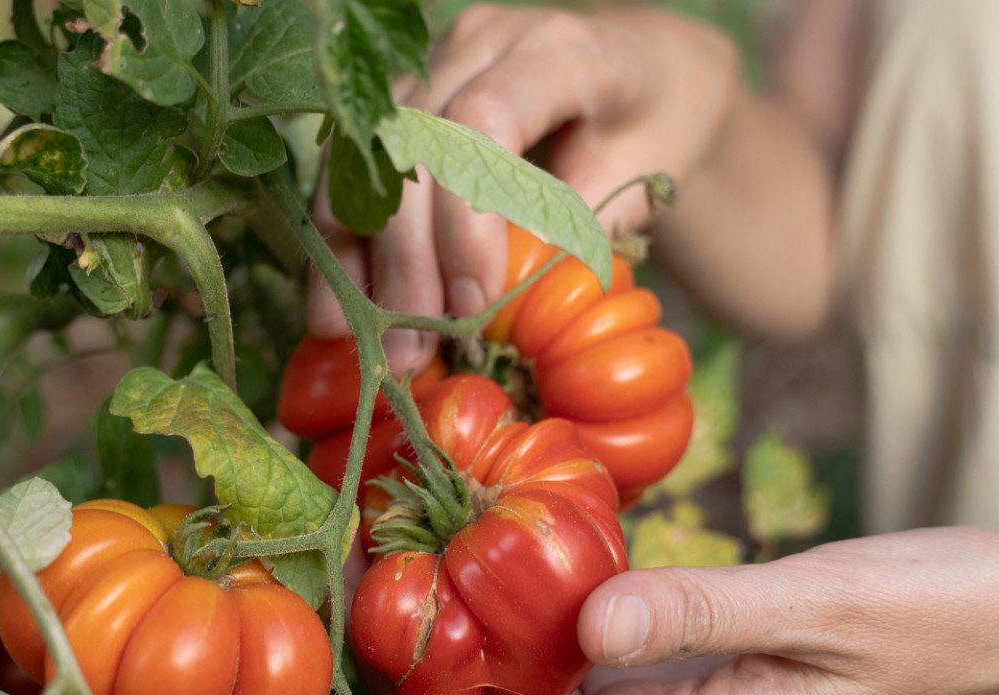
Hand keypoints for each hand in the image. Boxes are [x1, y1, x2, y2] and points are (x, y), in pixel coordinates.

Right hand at [305, 6, 747, 371]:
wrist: (649, 69)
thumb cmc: (656, 123)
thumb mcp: (644, 177)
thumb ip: (573, 230)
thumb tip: (497, 307)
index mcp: (559, 51)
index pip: (484, 121)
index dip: (465, 220)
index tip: (470, 306)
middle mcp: (484, 40)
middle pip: (412, 144)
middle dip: (403, 259)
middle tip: (407, 350)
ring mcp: (436, 60)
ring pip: (368, 154)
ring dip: (355, 253)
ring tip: (350, 335)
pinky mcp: (406, 92)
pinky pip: (357, 164)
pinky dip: (346, 237)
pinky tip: (341, 299)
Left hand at [414, 527, 998, 694]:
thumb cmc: (938, 615)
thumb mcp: (818, 605)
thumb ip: (700, 615)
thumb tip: (585, 626)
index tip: (362, 676)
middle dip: (450, 676)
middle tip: (364, 594)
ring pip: (564, 689)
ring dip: (496, 641)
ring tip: (412, 573)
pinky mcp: (710, 663)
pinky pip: (609, 652)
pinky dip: (558, 615)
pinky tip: (519, 563)